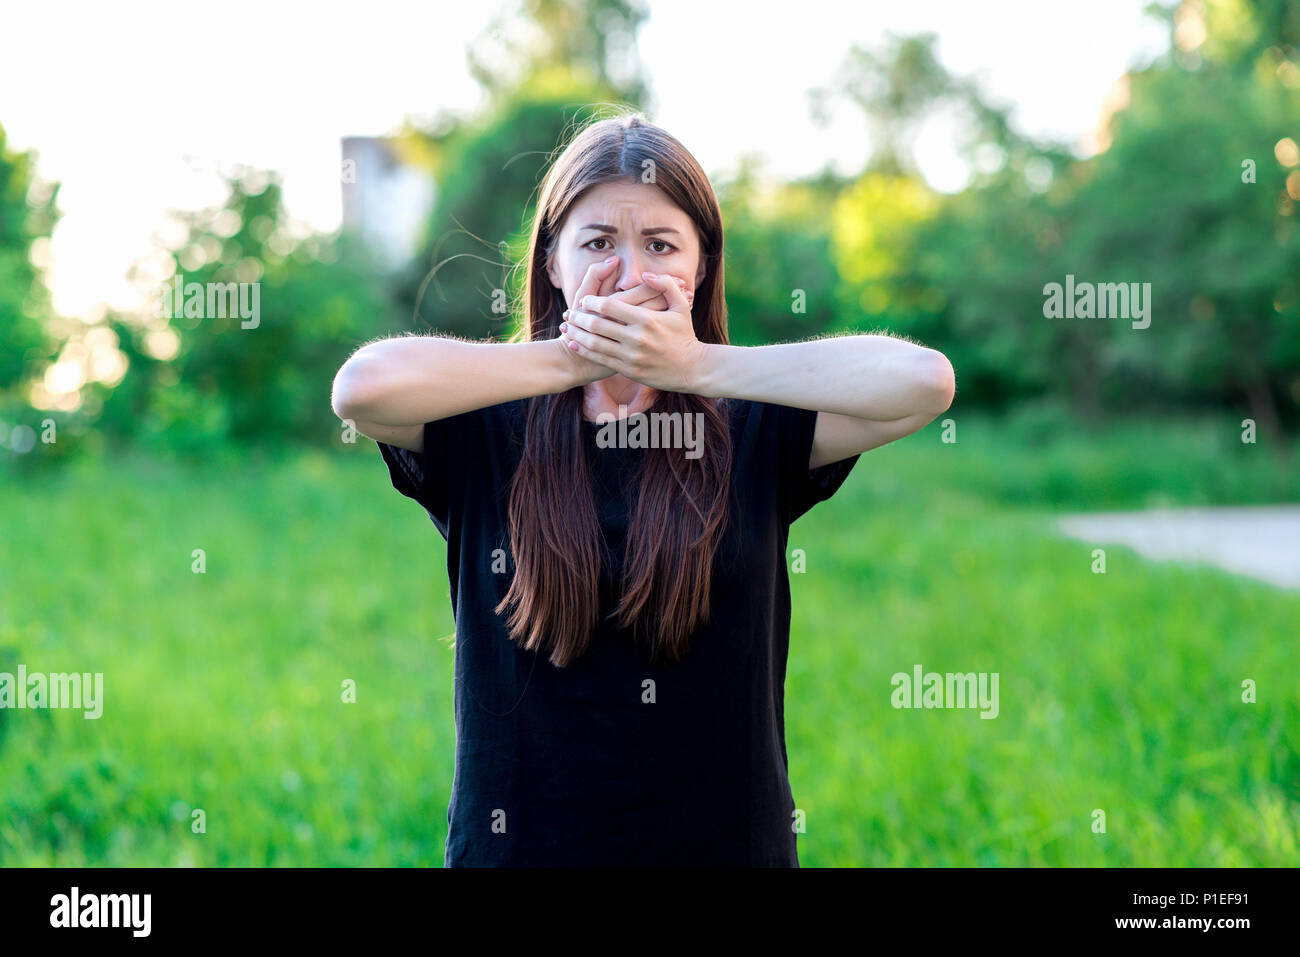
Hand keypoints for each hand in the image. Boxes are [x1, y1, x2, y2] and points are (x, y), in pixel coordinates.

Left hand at [559, 271, 706, 392]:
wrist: (692, 369)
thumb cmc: (685, 335)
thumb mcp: (681, 306)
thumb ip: (666, 285)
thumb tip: (647, 275)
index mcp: (646, 319)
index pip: (610, 306)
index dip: (592, 301)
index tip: (585, 300)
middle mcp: (636, 338)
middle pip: (597, 324)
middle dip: (579, 317)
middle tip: (570, 312)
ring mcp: (631, 356)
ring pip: (595, 344)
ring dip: (577, 334)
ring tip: (567, 327)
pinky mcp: (628, 370)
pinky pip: (600, 359)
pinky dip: (584, 351)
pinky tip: (574, 345)